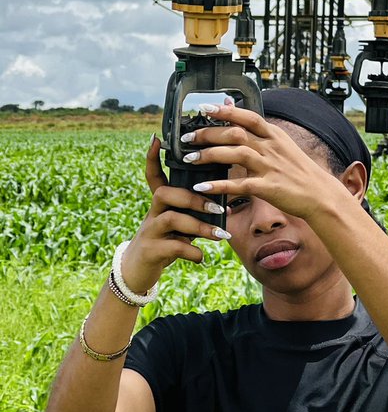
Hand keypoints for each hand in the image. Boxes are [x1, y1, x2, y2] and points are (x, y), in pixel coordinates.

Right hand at [120, 136, 230, 293]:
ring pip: (172, 218)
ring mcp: (149, 231)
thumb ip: (194, 215)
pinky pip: (173, 246)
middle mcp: (152, 214)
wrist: (138, 272)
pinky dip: (192, 252)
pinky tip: (202, 258)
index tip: (156, 139)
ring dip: (199, 226)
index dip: (152, 158)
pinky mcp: (151, 250)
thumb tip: (225, 207)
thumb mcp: (178, 227)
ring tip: (220, 235)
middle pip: (166, 193)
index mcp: (160, 205)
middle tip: (218, 208)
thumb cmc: (165, 243)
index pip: (153, 176)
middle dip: (194, 199)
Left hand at [178, 102, 345, 222]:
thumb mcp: (282, 145)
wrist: (320, 195)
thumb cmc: (299, 171)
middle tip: (187, 137)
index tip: (203, 108)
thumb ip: (257, 130)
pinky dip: (219, 185)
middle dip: (208, 133)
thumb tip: (233, 109)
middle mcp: (271, 148)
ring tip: (190, 159)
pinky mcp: (268, 188)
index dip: (224, 111)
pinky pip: (239, 184)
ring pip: (235, 154)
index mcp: (274, 135)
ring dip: (209, 155)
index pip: (247, 117)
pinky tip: (202, 187)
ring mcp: (270, 167)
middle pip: (235, 133)